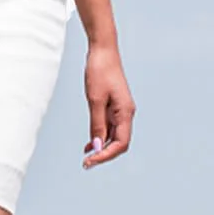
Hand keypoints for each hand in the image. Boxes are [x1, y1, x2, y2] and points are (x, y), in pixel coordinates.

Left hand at [84, 44, 133, 166]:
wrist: (102, 51)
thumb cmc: (99, 71)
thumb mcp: (95, 100)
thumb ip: (97, 124)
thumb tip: (97, 147)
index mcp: (126, 112)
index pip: (121, 144)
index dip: (106, 155)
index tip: (90, 161)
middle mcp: (127, 113)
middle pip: (119, 143)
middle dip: (104, 155)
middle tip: (86, 163)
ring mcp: (121, 110)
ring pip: (114, 137)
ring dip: (102, 147)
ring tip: (86, 156)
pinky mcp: (114, 106)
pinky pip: (110, 127)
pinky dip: (100, 137)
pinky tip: (89, 143)